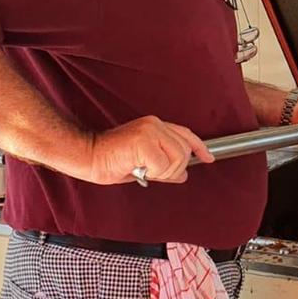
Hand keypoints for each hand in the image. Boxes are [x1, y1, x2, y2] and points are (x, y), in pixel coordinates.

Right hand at [86, 115, 213, 185]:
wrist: (89, 156)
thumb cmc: (111, 159)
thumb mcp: (144, 163)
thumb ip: (164, 166)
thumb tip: (183, 174)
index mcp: (155, 126)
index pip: (186, 134)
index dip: (199, 147)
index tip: (208, 158)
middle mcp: (155, 124)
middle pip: (184, 151)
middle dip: (173, 169)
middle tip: (152, 172)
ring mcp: (149, 131)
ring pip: (177, 158)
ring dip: (162, 172)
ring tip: (143, 169)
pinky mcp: (143, 141)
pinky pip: (162, 165)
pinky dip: (152, 173)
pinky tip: (137, 168)